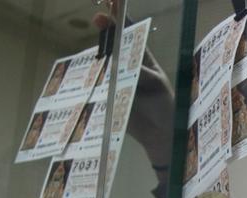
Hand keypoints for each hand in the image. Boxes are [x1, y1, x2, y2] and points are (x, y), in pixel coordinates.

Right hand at [94, 12, 175, 176]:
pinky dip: (89, 80)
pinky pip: (97, 86)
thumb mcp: (157, 86)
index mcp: (142, 60)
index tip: (111, 4)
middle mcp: (127, 68)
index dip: (120, 19)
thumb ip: (140, 74)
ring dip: (96, 55)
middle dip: (105, 31)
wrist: (161, 135)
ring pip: (102, 64)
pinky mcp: (109, 97)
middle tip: (97, 19)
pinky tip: (82, 73)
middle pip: (113, 46)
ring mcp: (116, 82)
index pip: (130, 35)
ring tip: (92, 47)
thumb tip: (119, 65)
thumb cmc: (164, 107)